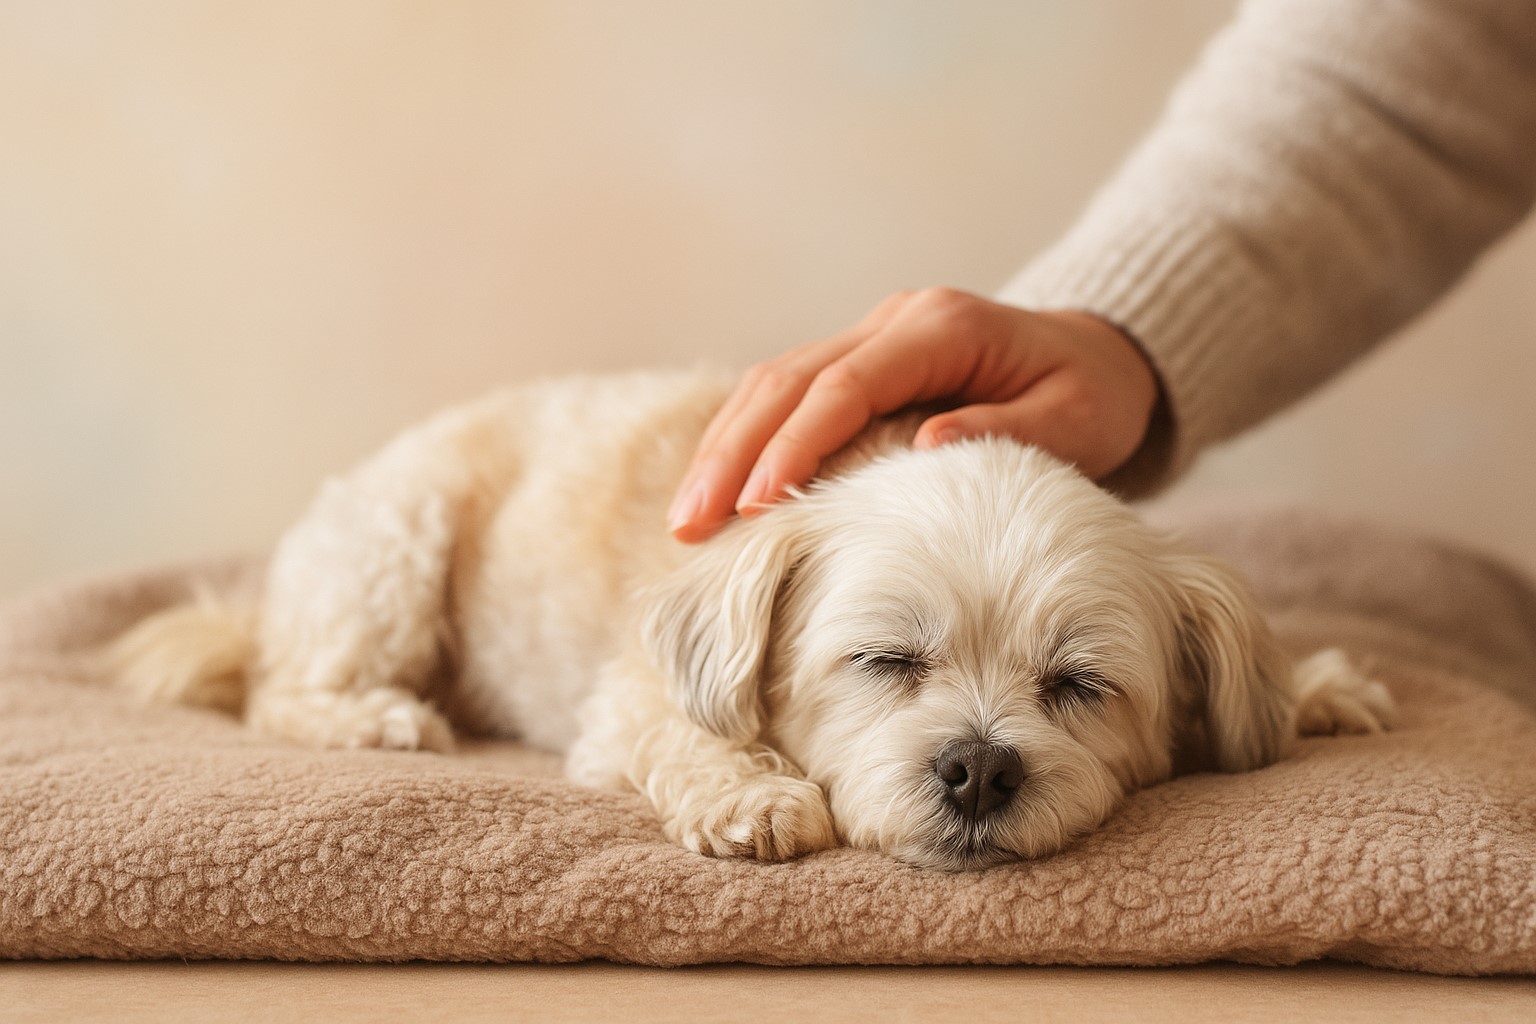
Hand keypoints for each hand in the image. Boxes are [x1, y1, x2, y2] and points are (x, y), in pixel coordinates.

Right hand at [668, 288, 1158, 540]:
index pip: (846, 385)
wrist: (1099, 356)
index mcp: (942, 328)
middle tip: (691, 523)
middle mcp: (895, 322)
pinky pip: (789, 397)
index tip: (756, 506)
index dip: (795, 445)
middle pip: (788, 379)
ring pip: (774, 383)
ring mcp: (872, 335)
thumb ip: (1006, 429)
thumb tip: (925, 448)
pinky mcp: (861, 362)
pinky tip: (720, 492)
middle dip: (733, 451)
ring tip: (687, 518)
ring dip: (726, 448)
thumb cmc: (1092, 395)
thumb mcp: (1077, 418)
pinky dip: (748, 441)